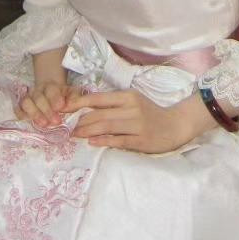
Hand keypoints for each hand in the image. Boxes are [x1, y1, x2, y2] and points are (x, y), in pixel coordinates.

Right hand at [14, 81, 81, 127]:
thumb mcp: (72, 94)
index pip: (51, 90)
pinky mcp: (21, 106)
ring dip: (35, 114)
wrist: (50, 92)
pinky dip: (22, 116)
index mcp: (51, 86)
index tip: (61, 107)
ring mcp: (28, 98)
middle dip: (47, 110)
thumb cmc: (63, 97)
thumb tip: (71, 105)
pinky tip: (30, 123)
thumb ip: (74, 98)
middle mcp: (38, 91)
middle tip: (56, 121)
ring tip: (43, 124)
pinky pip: (18, 109)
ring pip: (26, 102)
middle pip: (38, 98)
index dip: (55, 98)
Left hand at [65, 89, 193, 153]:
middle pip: (99, 114)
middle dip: (80, 121)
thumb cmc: (149, 113)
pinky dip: (103, 141)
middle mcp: (132, 108)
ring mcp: (137, 124)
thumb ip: (113, 104)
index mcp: (128, 96)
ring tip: (74, 135)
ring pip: (106, 126)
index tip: (63, 108)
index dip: (79, 103)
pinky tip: (92, 142)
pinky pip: (118, 140)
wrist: (175, 125)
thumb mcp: (132, 102)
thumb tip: (85, 108)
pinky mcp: (141, 140)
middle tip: (66, 127)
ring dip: (87, 131)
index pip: (98, 98)